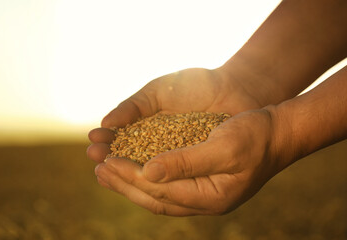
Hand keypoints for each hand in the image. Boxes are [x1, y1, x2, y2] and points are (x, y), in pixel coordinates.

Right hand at [87, 67, 263, 162]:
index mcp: (148, 128)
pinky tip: (141, 179)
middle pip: (131, 157)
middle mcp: (159, 146)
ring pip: (148, 169)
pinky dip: (157, 177)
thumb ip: (134, 106)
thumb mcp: (159, 91)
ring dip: (128, 171)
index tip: (93, 142)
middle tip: (94, 157)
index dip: (108, 141)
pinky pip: (173, 175)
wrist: (233, 89)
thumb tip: (106, 123)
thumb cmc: (195, 85)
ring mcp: (176, 158)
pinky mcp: (193, 167)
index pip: (122, 139)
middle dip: (112, 157)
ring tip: (107, 170)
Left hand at [93, 108, 280, 215]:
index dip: (131, 176)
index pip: (160, 190)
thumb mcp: (224, 146)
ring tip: (106, 171)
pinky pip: (166, 185)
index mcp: (211, 197)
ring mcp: (203, 194)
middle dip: (124, 184)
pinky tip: (133, 168)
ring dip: (130, 183)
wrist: (277, 134)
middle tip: (98, 169)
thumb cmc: (255, 136)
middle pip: (154, 198)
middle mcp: (204, 201)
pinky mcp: (201, 183)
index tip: (107, 161)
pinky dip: (145, 177)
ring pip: (157, 194)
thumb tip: (148, 173)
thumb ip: (187, 162)